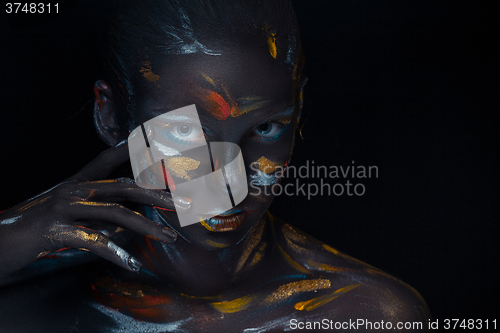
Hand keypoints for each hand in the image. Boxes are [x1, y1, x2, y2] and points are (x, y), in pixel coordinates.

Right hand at [0, 142, 187, 276]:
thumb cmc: (34, 230)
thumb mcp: (69, 218)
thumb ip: (97, 215)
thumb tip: (127, 222)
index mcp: (76, 183)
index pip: (107, 159)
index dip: (131, 148)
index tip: (155, 139)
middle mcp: (73, 189)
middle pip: (124, 185)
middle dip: (158, 194)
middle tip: (185, 203)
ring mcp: (64, 206)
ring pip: (115, 212)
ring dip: (147, 226)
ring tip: (169, 237)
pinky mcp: (55, 229)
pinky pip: (94, 241)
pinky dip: (116, 254)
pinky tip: (132, 265)